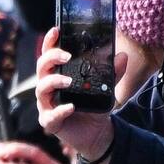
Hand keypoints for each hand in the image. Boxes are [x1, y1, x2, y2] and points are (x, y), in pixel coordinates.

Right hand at [31, 36, 115, 163]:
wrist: (97, 133)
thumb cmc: (94, 106)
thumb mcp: (106, 87)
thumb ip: (112, 73)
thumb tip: (122, 56)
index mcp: (59, 75)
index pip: (49, 55)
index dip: (49, 43)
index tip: (56, 30)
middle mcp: (49, 88)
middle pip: (41, 69)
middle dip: (51, 59)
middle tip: (66, 56)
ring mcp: (47, 105)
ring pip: (41, 89)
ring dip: (53, 82)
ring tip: (69, 81)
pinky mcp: (50, 122)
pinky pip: (50, 115)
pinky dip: (60, 110)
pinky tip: (71, 107)